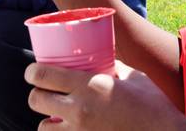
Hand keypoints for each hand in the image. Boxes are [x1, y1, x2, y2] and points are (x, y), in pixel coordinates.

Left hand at [25, 60, 185, 129]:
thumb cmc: (154, 105)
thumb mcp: (132, 77)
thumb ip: (113, 69)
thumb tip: (103, 61)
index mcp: (89, 85)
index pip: (43, 76)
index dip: (32, 72)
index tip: (32, 72)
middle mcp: (79, 109)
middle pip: (35, 101)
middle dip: (36, 95)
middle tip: (43, 92)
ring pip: (43, 128)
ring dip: (46, 121)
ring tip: (55, 117)